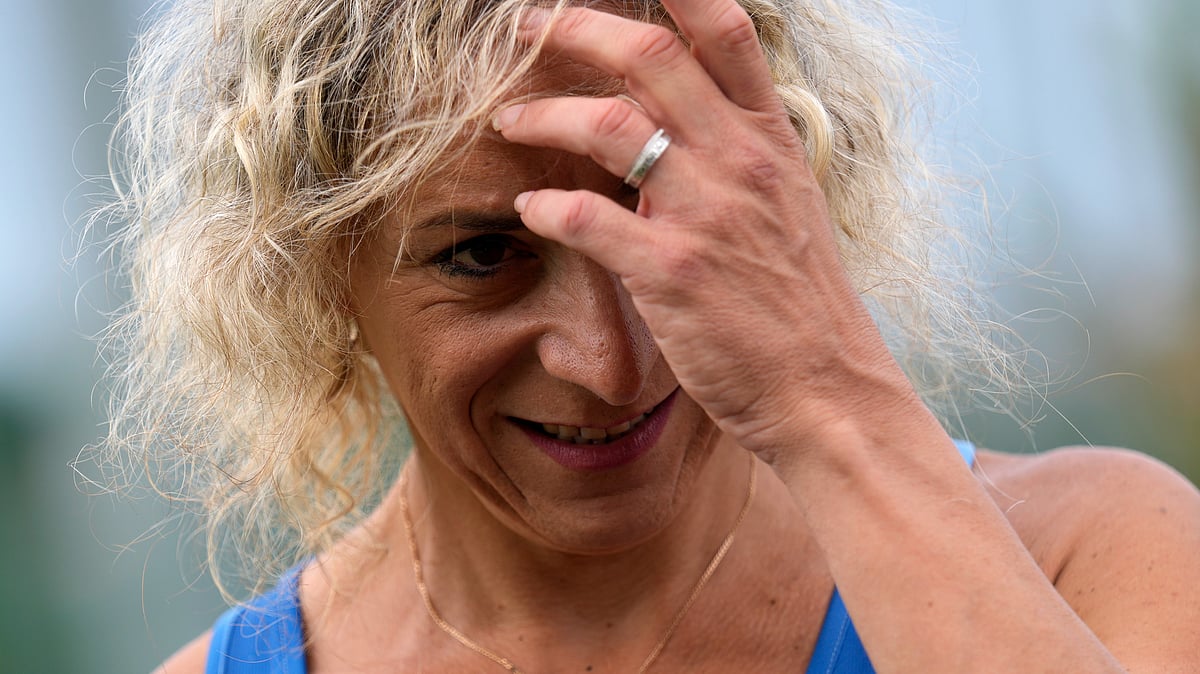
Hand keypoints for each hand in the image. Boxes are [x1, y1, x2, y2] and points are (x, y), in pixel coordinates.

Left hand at [496, 0, 906, 461]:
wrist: (826, 389)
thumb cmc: (801, 305)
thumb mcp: (787, 211)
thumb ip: (735, 161)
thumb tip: (671, 132)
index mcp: (770, 140)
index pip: (724, 34)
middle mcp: (739, 162)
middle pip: (649, 59)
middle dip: (575, 29)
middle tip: (528, 26)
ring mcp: (706, 213)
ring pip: (607, 126)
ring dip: (543, 116)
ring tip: (509, 121)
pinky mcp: (671, 272)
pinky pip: (586, 218)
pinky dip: (545, 208)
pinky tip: (528, 210)